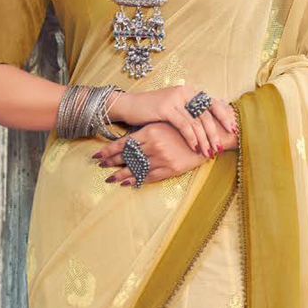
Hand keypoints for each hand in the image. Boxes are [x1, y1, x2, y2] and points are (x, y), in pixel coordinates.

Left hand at [92, 120, 232, 186]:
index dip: (109, 150)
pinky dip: (137, 180)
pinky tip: (127, 182)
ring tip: (110, 178)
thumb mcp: (164, 124)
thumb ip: (146, 132)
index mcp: (150, 132)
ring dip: (121, 174)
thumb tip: (127, 141)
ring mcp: (162, 159)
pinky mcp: (170, 169)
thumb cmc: (185, 128)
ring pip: (136, 169)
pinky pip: (149, 177)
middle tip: (100, 166)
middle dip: (112, 162)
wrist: (209, 137)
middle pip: (127, 157)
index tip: (98, 156)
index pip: (124, 143)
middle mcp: (154, 146)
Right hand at [110, 84, 238, 157]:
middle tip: (220, 147)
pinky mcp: (166, 107)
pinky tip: (195, 148)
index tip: (233, 130)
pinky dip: (191, 138)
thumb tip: (212, 124)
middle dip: (215, 133)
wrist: (129, 106)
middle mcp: (185, 92)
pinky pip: (184, 125)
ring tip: (208, 152)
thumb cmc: (153, 111)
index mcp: (190, 91)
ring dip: (204, 139)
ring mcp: (176, 98)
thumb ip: (192, 113)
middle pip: (207, 114)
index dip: (225, 116)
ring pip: (197, 121)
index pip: (213, 103)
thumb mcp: (176, 109)